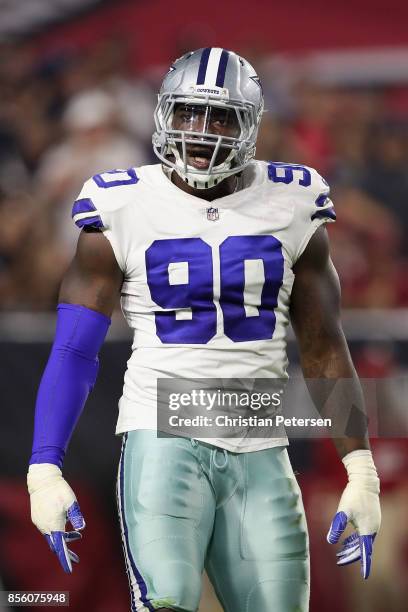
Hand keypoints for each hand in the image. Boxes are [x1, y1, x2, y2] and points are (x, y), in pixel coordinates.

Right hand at [27, 463, 84, 572]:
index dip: (65, 558)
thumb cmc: (58, 489)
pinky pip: (48, 529)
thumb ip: (76, 515)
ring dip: (62, 539)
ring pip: (52, 537)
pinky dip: (57, 531)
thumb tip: (82, 528)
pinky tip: (65, 526)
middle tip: (76, 559)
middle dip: (66, 552)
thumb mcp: (71, 501)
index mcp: (54, 524)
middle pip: (55, 545)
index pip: (60, 546)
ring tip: (76, 536)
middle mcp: (45, 527)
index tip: (70, 568)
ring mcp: (39, 523)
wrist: (42, 480)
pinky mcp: (37, 518)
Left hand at [327, 451, 379, 578]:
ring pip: (363, 542)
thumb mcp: (342, 511)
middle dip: (351, 556)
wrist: (364, 481)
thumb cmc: (353, 496)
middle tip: (339, 561)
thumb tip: (330, 540)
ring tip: (340, 554)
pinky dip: (355, 540)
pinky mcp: (371, 519)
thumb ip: (337, 526)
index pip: (366, 552)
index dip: (365, 565)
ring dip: (352, 548)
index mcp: (367, 530)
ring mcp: (373, 524)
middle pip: (363, 548)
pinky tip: (346, 541)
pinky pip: (363, 535)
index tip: (365, 576)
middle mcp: (372, 529)